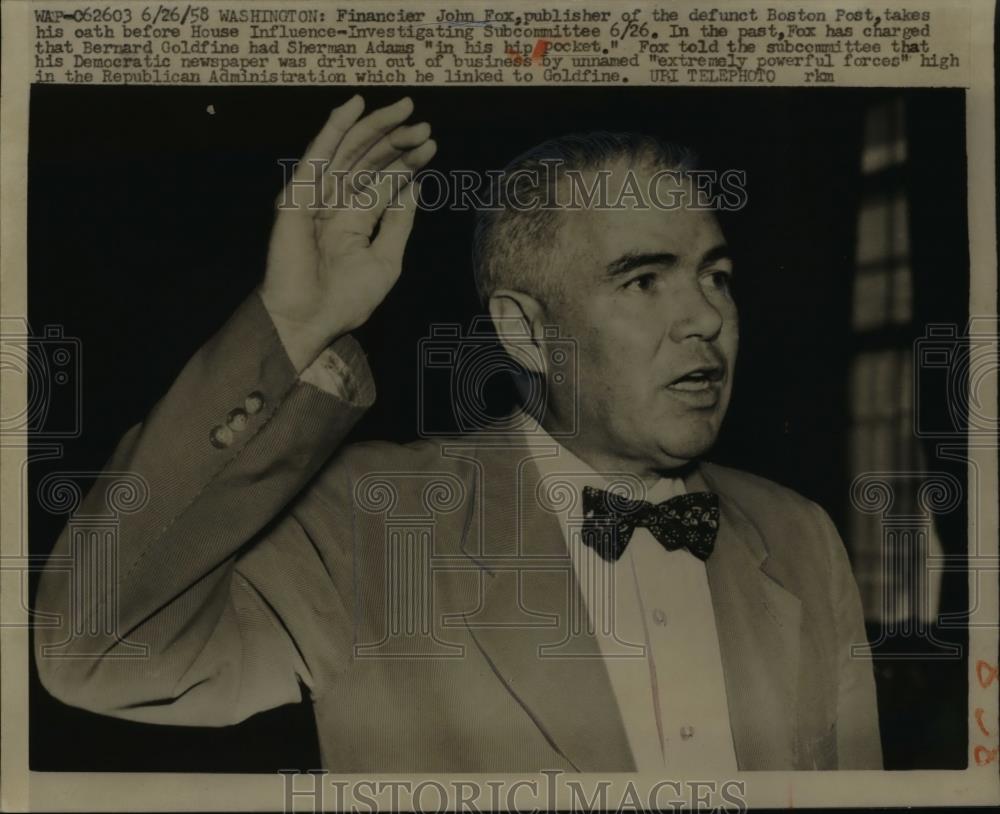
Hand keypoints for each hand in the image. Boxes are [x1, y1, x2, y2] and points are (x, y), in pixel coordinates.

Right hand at [259, 95, 435, 371]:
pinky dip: (335, 128)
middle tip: (424, 124)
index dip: (407, 161)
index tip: (432, 144)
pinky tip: (354, 106)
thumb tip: (414, 187)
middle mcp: (337, 203)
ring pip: (349, 151)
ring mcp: (317, 196)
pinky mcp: (298, 194)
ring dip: (377, 129)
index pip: (384, 180)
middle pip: (370, 160)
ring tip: (406, 111)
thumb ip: (398, 223)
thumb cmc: (345, 300)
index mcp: (356, 219)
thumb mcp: (386, 261)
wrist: (309, 320)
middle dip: (398, 141)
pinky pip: (318, 154)